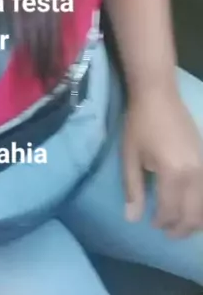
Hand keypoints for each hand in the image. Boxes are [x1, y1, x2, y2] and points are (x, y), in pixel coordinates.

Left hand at [123, 87, 202, 237]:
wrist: (158, 94)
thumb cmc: (140, 123)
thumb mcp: (130, 156)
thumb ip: (133, 189)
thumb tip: (132, 219)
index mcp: (173, 174)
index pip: (171, 211)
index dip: (161, 222)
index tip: (151, 224)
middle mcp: (194, 174)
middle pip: (193, 214)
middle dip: (180, 228)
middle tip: (167, 232)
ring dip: (194, 220)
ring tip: (180, 224)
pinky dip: (201, 206)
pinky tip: (191, 207)